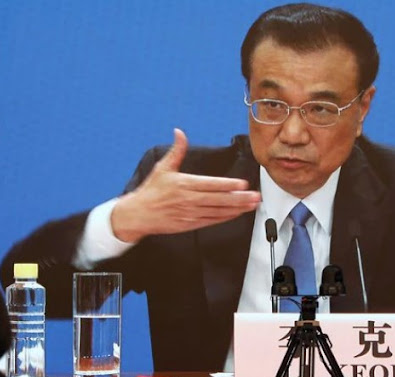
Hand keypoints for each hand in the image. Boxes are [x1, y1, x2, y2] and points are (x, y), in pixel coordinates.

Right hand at [111, 128, 261, 242]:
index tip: (242, 184)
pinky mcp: (191, 224)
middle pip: (219, 199)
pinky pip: (212, 221)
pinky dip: (226, 217)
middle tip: (255, 196)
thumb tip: (179, 133)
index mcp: (184, 184)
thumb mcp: (162, 168)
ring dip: (237, 208)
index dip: (227, 185)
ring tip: (252, 204)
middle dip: (239, 198)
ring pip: (219, 211)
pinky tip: (237, 213)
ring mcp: (191, 213)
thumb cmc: (151, 191)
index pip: (210, 184)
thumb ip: (176, 151)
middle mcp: (189, 200)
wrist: (139, 214)